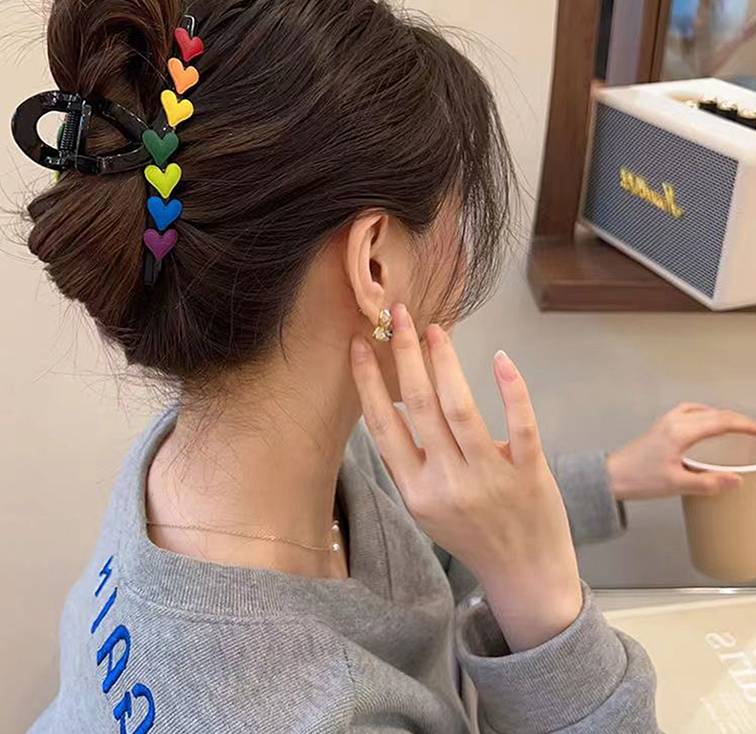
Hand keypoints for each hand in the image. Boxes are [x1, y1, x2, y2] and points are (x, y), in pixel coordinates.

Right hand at [350, 303, 580, 651]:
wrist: (525, 576)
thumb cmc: (472, 535)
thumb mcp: (426, 508)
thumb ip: (410, 462)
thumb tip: (393, 404)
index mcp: (415, 490)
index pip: (383, 426)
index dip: (368, 382)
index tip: (362, 345)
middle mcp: (446, 483)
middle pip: (419, 406)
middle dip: (406, 355)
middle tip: (400, 315)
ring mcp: (489, 480)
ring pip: (461, 409)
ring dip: (445, 363)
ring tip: (436, 330)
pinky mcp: (530, 475)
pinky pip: (520, 425)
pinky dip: (510, 389)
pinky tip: (499, 358)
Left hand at [607, 403, 755, 499]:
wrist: (611, 476)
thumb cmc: (640, 479)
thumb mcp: (677, 484)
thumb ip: (708, 482)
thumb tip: (737, 480)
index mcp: (681, 431)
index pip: (721, 421)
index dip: (745, 425)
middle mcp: (674, 421)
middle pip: (714, 413)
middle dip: (738, 420)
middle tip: (754, 432)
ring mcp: (666, 422)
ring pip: (701, 410)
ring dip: (721, 415)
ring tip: (737, 428)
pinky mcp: (660, 428)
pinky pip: (688, 413)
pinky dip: (704, 415)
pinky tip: (707, 426)